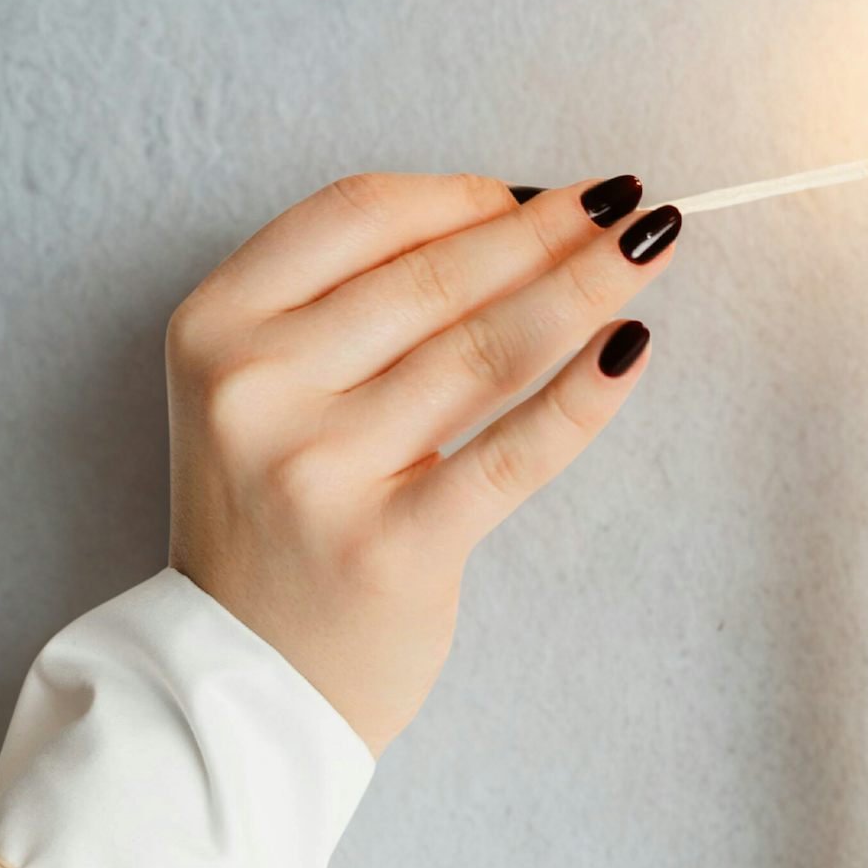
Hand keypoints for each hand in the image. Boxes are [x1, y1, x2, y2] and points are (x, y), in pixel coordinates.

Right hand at [165, 173, 678, 753]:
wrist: (246, 679)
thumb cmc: (278, 513)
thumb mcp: (269, 389)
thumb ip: (356, 305)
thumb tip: (515, 215)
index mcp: (216, 327)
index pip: (360, 214)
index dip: (465, 191)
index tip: (540, 188)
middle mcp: (258, 390)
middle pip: (436, 274)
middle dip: (549, 230)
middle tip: (626, 204)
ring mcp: (322, 470)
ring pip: (486, 348)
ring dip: (586, 286)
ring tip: (650, 247)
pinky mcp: (395, 546)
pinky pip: (515, 449)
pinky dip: (585, 394)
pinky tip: (632, 347)